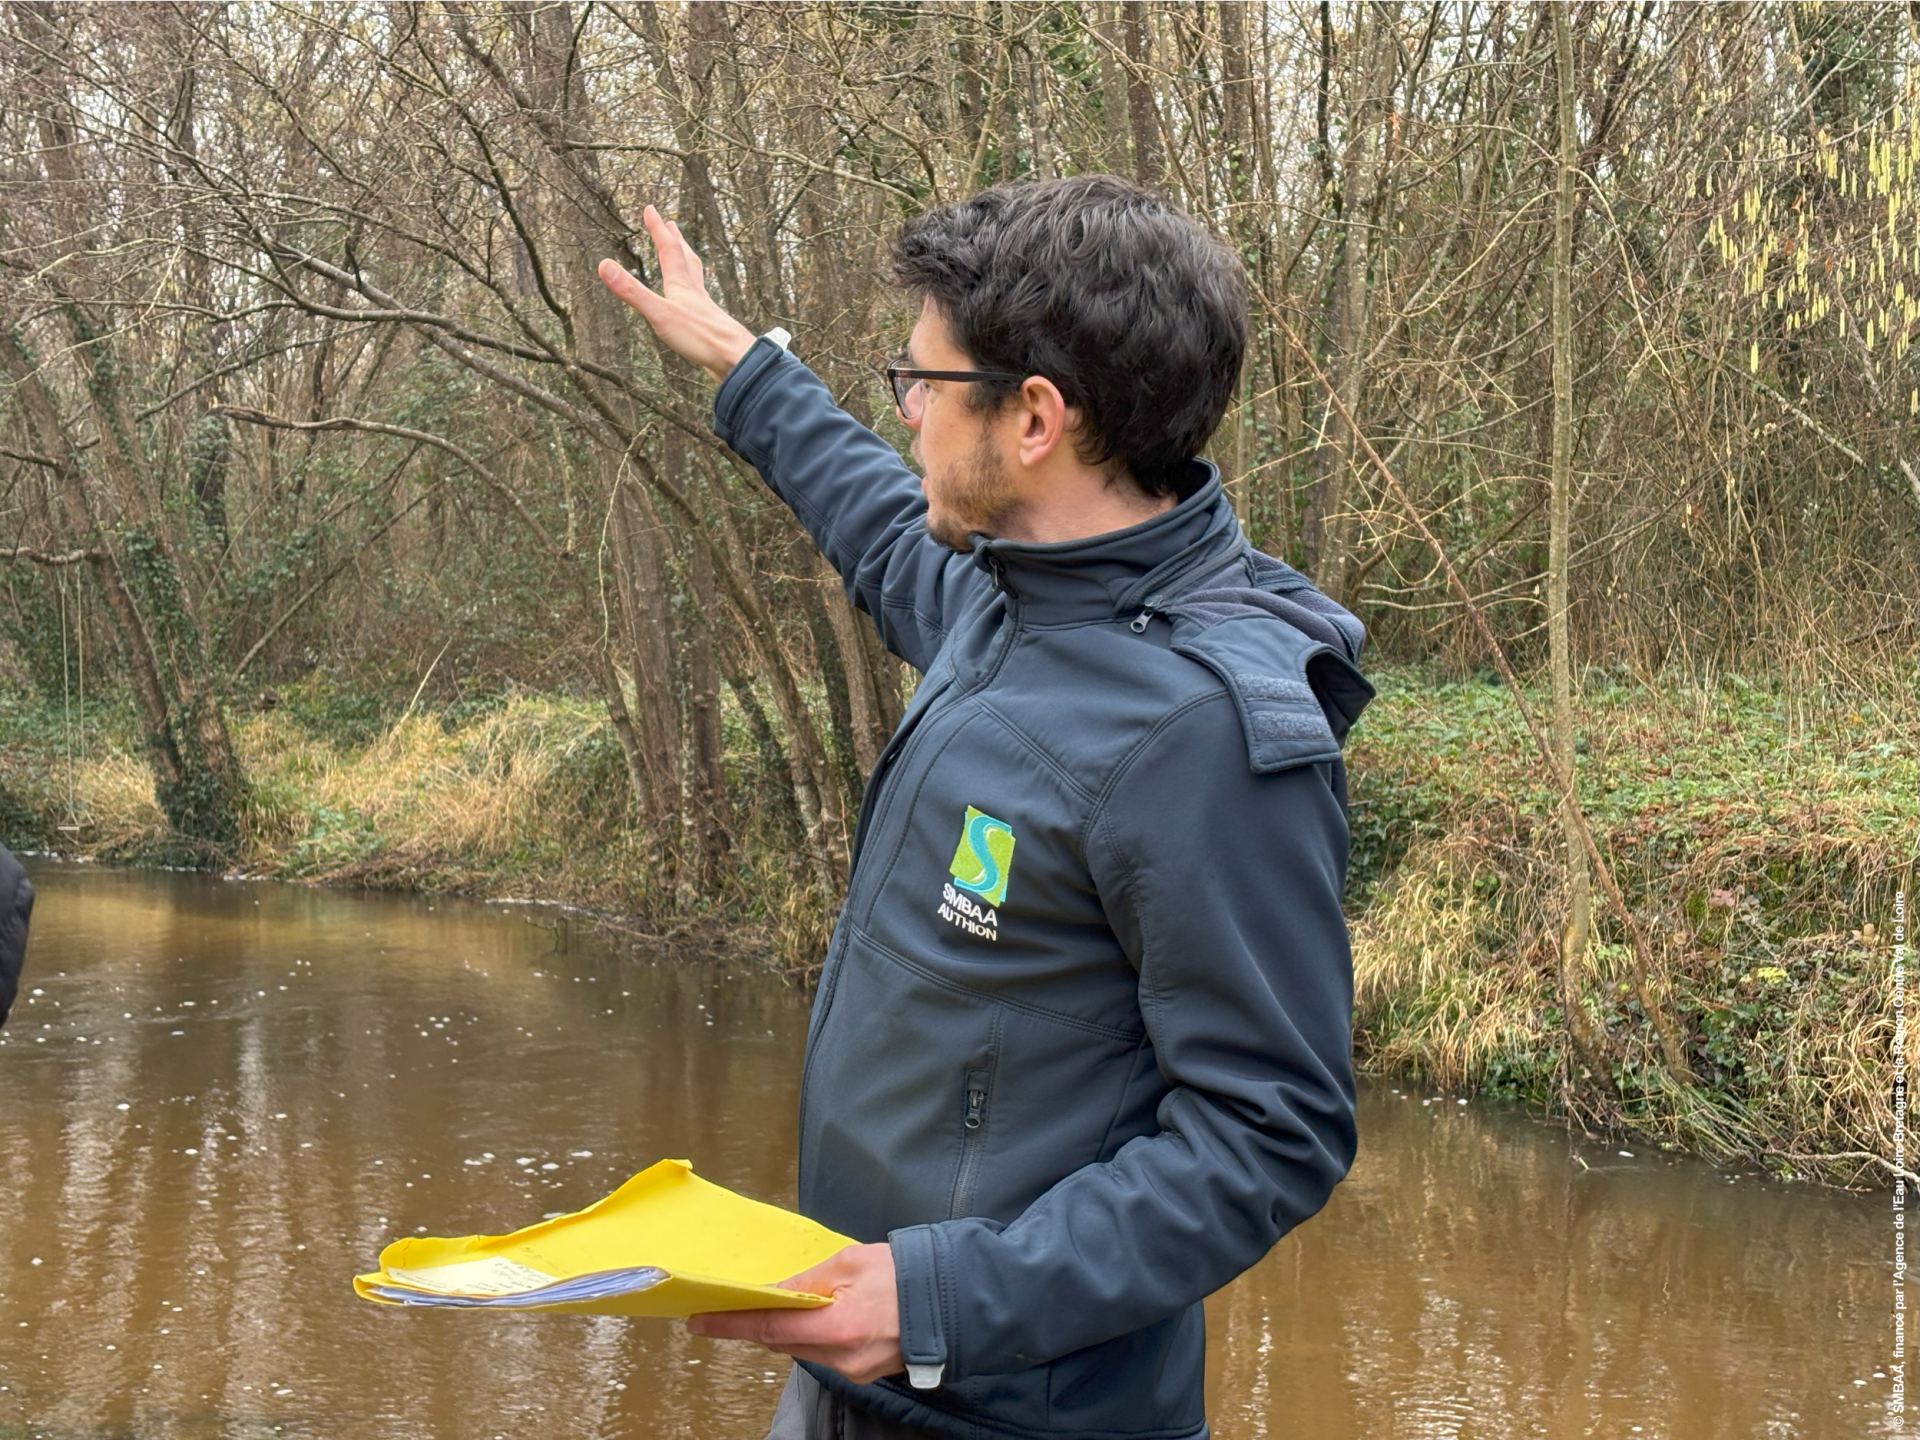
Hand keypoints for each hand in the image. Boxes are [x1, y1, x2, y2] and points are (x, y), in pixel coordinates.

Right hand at [598, 206, 757, 383]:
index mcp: (681, 285)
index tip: (650, 209)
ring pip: (695, 278)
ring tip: (686, 255)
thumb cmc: (700, 337)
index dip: (658, 228)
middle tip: (672, 224)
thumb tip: (603, 264)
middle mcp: (694, 292)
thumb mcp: (659, 314)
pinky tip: (696, 301)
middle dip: (676, 240)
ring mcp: (704, 309)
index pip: (668, 249)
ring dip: (688, 262)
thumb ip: (632, 291)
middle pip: (686, 258)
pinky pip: (700, 301)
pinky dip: (694, 292)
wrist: (736, 359)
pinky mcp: (709, 326)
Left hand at [686, 1242, 903, 1384]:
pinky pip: (826, 1353)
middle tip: (744, 1301)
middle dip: (764, 1321)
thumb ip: (808, 1280)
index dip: (731, 1324)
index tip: (700, 1320)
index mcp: (839, 1326)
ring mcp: (855, 1370)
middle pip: (784, 1343)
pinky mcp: (864, 1372)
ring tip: (796, 1300)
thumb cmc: (908, 1274)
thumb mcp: (851, 1262)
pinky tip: (825, 1313)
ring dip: (792, 1327)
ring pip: (804, 1349)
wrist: (953, 1299)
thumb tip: (774, 1294)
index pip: (769, 1329)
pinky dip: (816, 1334)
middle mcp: (844, 1357)